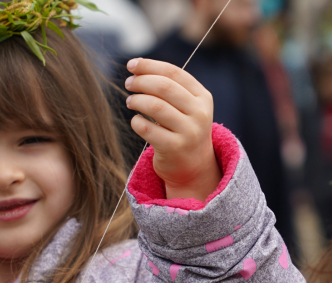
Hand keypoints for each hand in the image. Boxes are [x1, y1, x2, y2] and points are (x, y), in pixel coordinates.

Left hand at [125, 58, 221, 200]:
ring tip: (130, 102)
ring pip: (155, 106)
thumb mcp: (185, 106)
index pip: (174, 73)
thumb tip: (137, 67)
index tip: (131, 65)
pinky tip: (136, 121)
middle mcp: (199, 114)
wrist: (193, 167)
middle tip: (129, 84)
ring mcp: (189, 132)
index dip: (149, 66)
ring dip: (137, 100)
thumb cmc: (182, 129)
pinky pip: (147, 129)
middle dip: (141, 81)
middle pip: (163, 87)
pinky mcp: (175, 149)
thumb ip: (169, 87)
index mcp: (203, 97)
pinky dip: (136, 122)